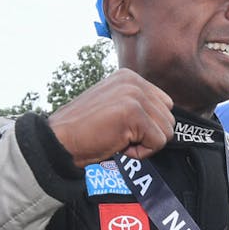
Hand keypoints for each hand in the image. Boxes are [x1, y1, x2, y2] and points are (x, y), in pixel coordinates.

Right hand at [47, 69, 174, 167]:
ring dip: (144, 144)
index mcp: (130, 77)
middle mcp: (134, 81)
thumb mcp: (114, 107)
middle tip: (120, 135)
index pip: (164, 105)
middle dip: (149, 135)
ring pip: (166, 131)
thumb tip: (165, 120)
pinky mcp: (134, 112)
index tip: (123, 128)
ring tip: (118, 139)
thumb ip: (138, 105)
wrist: (59, 141)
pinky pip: (158, 142)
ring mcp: (134, 95)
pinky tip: (119, 145)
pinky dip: (141, 152)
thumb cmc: (84, 131)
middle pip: (168, 118)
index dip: (148, 125)